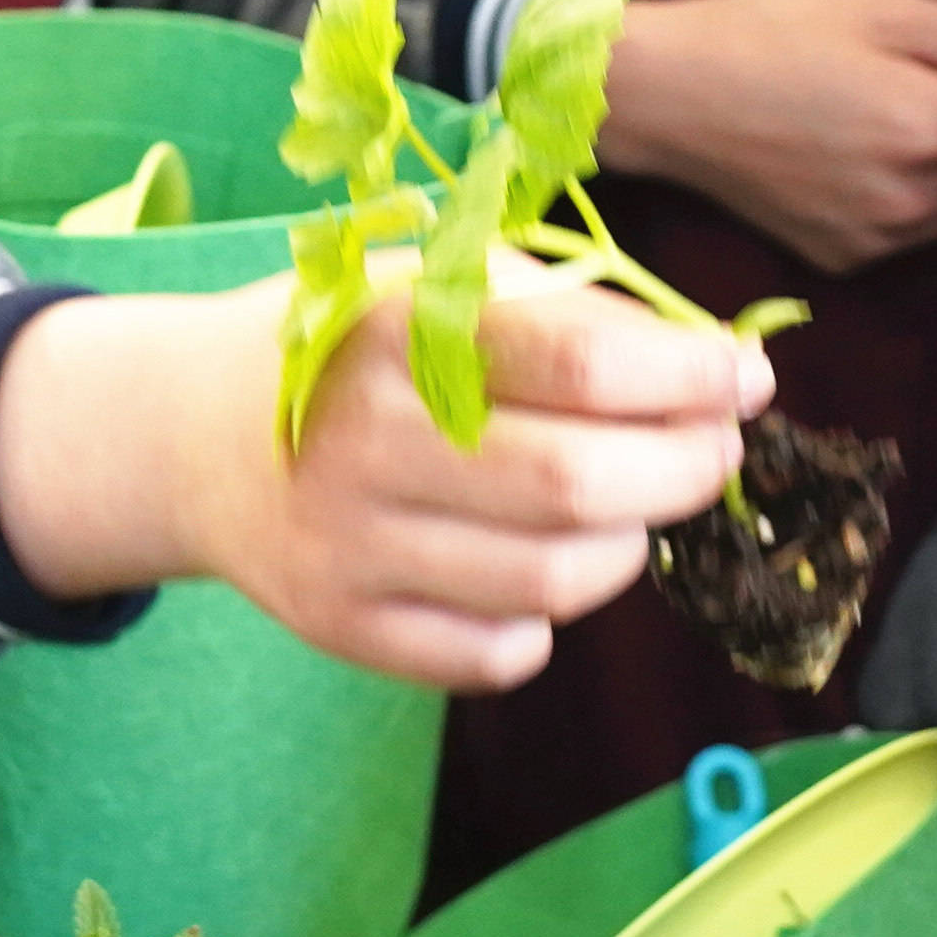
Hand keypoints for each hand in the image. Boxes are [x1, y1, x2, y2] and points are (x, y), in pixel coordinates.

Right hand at [0, 271, 762, 690]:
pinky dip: (546, 621)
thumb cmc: (360, 344)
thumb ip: (575, 312)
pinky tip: (535, 568)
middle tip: (712, 451)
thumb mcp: (443, 281)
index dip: (689, 374)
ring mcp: (348, 543)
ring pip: (552, 582)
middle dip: (683, 470)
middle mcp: (365, 438)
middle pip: (579, 486)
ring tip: (625, 507)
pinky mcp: (340, 624)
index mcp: (400, 326)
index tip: (744, 376)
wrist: (193, 433)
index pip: (581, 361)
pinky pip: (497, 655)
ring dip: (626, 547)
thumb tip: (719, 371)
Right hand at [596, 0, 936, 272]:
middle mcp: (914, 199)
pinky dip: (920, 197)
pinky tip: (861, 154)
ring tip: (895, 116)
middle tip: (934, 81)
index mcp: (929, 127)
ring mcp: (880, 240)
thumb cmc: (774, 33)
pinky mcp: (848, 261)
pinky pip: (926, 232)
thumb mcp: (887, 8)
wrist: (666, 98)